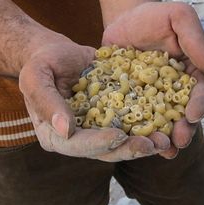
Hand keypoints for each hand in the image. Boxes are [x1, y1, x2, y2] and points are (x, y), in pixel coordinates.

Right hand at [17, 37, 158, 160]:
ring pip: (121, 144)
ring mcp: (95, 131)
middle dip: (128, 149)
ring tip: (164, 140)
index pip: (76, 145)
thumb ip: (47, 101)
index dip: (98, 142)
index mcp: (53, 135)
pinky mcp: (111, 119)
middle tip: (151, 145)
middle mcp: (76, 140)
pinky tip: (167, 126)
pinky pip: (130, 126)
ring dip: (143, 144)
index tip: (118, 135)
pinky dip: (148, 127)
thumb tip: (66, 130)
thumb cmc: (42, 62)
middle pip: (103, 151)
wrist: (57, 53)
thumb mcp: (36, 76)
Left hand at [101, 2, 203, 157]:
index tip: (194, 115)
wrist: (122, 18)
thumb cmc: (155, 16)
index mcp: (193, 73)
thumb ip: (196, 41)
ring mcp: (154, 100)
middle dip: (185, 130)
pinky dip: (138, 135)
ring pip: (163, 124)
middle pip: (185, 115)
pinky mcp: (131, 105)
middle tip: (179, 140)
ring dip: (165, 139)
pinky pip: (136, 122)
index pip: (202, 92)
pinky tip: (135, 146)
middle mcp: (176, 91)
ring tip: (163, 150)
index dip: (200, 105)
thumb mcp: (179, 17)